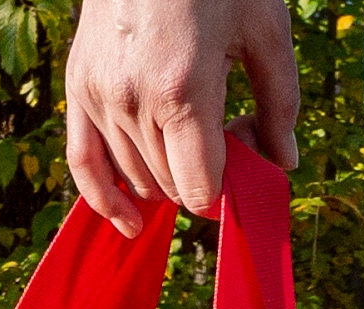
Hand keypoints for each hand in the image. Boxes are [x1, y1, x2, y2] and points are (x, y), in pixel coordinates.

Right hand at [65, 0, 300, 230]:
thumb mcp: (264, 30)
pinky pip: (83, 164)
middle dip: (205, 175)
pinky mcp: (78, 87)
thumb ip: (280, 104)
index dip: (227, 192)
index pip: (200, 190)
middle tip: (232, 128)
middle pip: (171, 187)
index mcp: (183, 92)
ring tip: (196, 127)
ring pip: (137, 179)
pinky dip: (104, 199)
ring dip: (169, 174)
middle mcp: (132, 101)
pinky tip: (129, 223)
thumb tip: (285, 164)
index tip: (246, 159)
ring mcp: (99, 96)